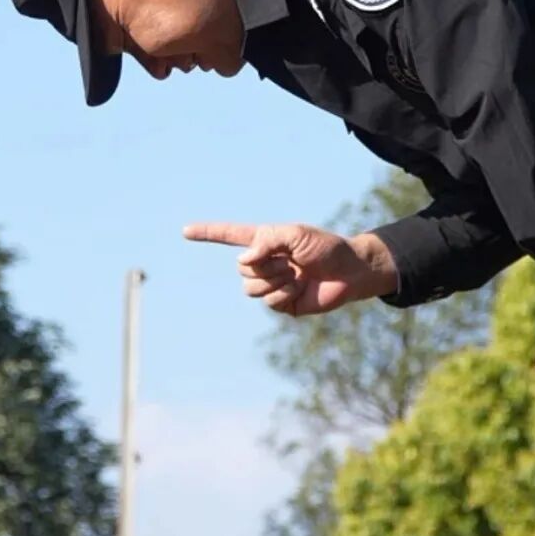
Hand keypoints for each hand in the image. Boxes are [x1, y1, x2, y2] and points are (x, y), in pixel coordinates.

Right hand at [182, 221, 397, 315]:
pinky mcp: (281, 304)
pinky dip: (283, 294)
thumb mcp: (296, 234)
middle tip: (291, 261)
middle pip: (242, 269)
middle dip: (266, 265)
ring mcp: (271, 284)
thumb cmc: (327, 248)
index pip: (230, 236)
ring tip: (296, 275)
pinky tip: (300, 288)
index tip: (185, 231)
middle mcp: (264, 263)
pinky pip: (268, 302)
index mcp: (265, 241)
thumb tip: (242, 260)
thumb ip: (267, 240)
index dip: (208, 233)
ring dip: (274, 281)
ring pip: (250, 288)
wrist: (350, 272)